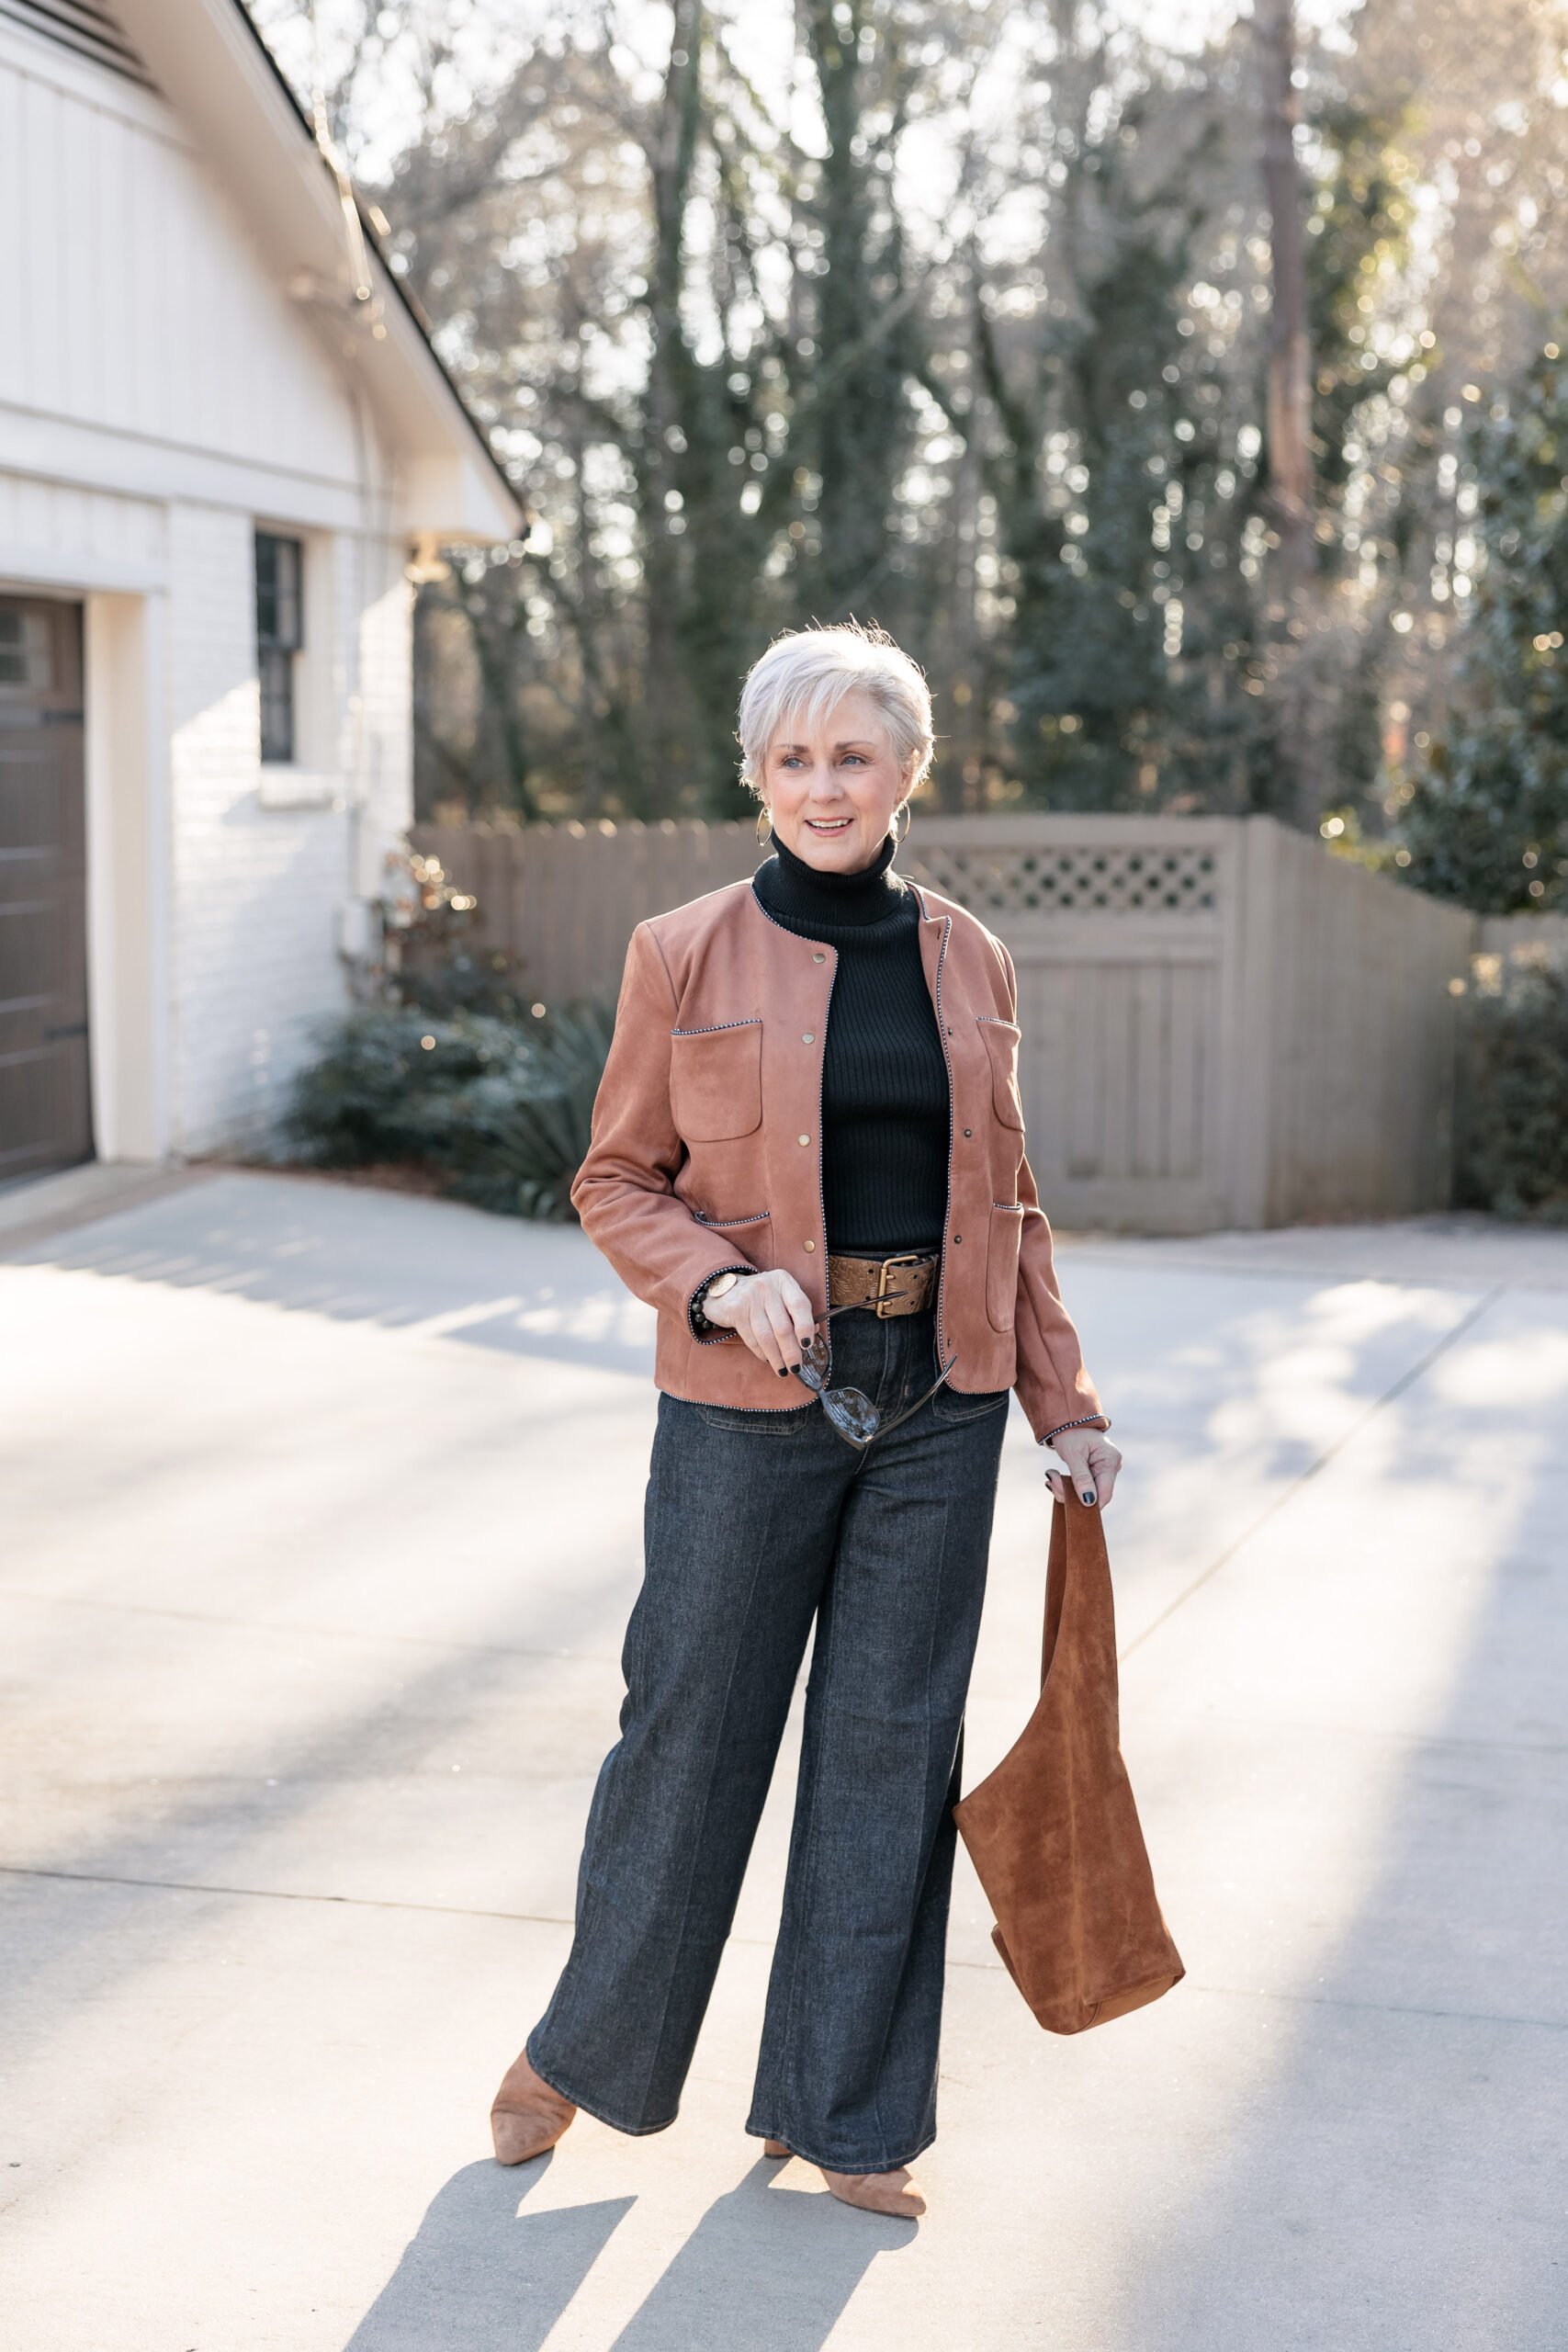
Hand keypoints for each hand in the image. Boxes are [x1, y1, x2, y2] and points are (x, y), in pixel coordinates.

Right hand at [701, 1268, 817, 1376]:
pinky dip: (761, 1352)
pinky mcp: (735, 1310)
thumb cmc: (760, 1297)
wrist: (724, 1290)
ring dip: (776, 1357)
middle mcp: (766, 1286)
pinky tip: (767, 1359)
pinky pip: (751, 1338)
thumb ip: (796, 1312)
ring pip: (766, 1336)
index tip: (807, 1346)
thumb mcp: (780, 1296)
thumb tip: (813, 1333)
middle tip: (795, 1367)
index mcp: (783, 1281)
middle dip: (791, 1351)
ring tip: (782, 1369)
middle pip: (783, 1326)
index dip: (805, 1327)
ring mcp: (749, 1297)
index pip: (799, 1305)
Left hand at [1044, 1426, 1121, 1509]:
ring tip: (1051, 1475)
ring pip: (1085, 1494)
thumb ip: (1081, 1478)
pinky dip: (1067, 1485)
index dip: (1088, 1503)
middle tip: (1050, 1481)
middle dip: (1070, 1493)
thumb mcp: (1073, 1454)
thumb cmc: (1071, 1432)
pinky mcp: (1094, 1473)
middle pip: (1093, 1495)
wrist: (1066, 1421)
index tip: (1066, 1500)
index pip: (1104, 1493)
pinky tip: (1055, 1478)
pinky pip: (1082, 1487)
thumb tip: (1089, 1501)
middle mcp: (1111, 1467)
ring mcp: (1103, 1470)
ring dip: (1064, 1488)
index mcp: (1110, 1460)